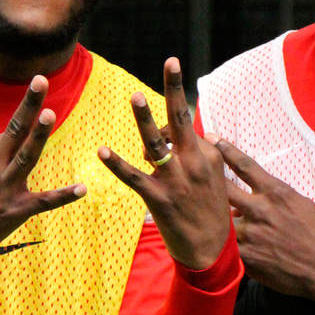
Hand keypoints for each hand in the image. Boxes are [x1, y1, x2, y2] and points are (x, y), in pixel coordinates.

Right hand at [0, 75, 86, 259]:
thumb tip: (7, 139)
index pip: (9, 132)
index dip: (25, 125)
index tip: (37, 97)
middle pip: (14, 130)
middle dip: (29, 105)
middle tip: (41, 80)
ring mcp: (4, 189)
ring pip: (25, 157)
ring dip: (38, 135)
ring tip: (50, 114)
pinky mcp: (15, 211)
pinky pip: (44, 201)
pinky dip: (64, 195)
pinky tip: (82, 188)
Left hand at [99, 57, 230, 269]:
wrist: (212, 252)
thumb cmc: (211, 213)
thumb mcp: (211, 179)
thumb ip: (193, 153)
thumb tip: (170, 134)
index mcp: (208, 155)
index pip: (184, 125)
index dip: (168, 121)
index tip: (168, 100)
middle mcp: (194, 163)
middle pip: (182, 119)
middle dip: (175, 89)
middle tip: (171, 62)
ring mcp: (176, 180)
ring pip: (157, 143)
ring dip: (146, 119)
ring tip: (135, 95)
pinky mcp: (159, 199)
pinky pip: (134, 177)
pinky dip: (117, 164)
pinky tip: (103, 151)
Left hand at [215, 137, 314, 306]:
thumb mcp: (301, 204)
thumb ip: (273, 197)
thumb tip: (249, 199)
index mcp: (276, 192)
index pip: (244, 165)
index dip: (225, 150)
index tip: (211, 138)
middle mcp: (260, 209)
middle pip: (223, 188)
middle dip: (206, 179)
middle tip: (192, 170)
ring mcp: (251, 234)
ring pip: (221, 219)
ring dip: (217, 219)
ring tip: (205, 217)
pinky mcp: (246, 258)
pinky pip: (227, 246)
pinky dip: (226, 244)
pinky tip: (221, 245)